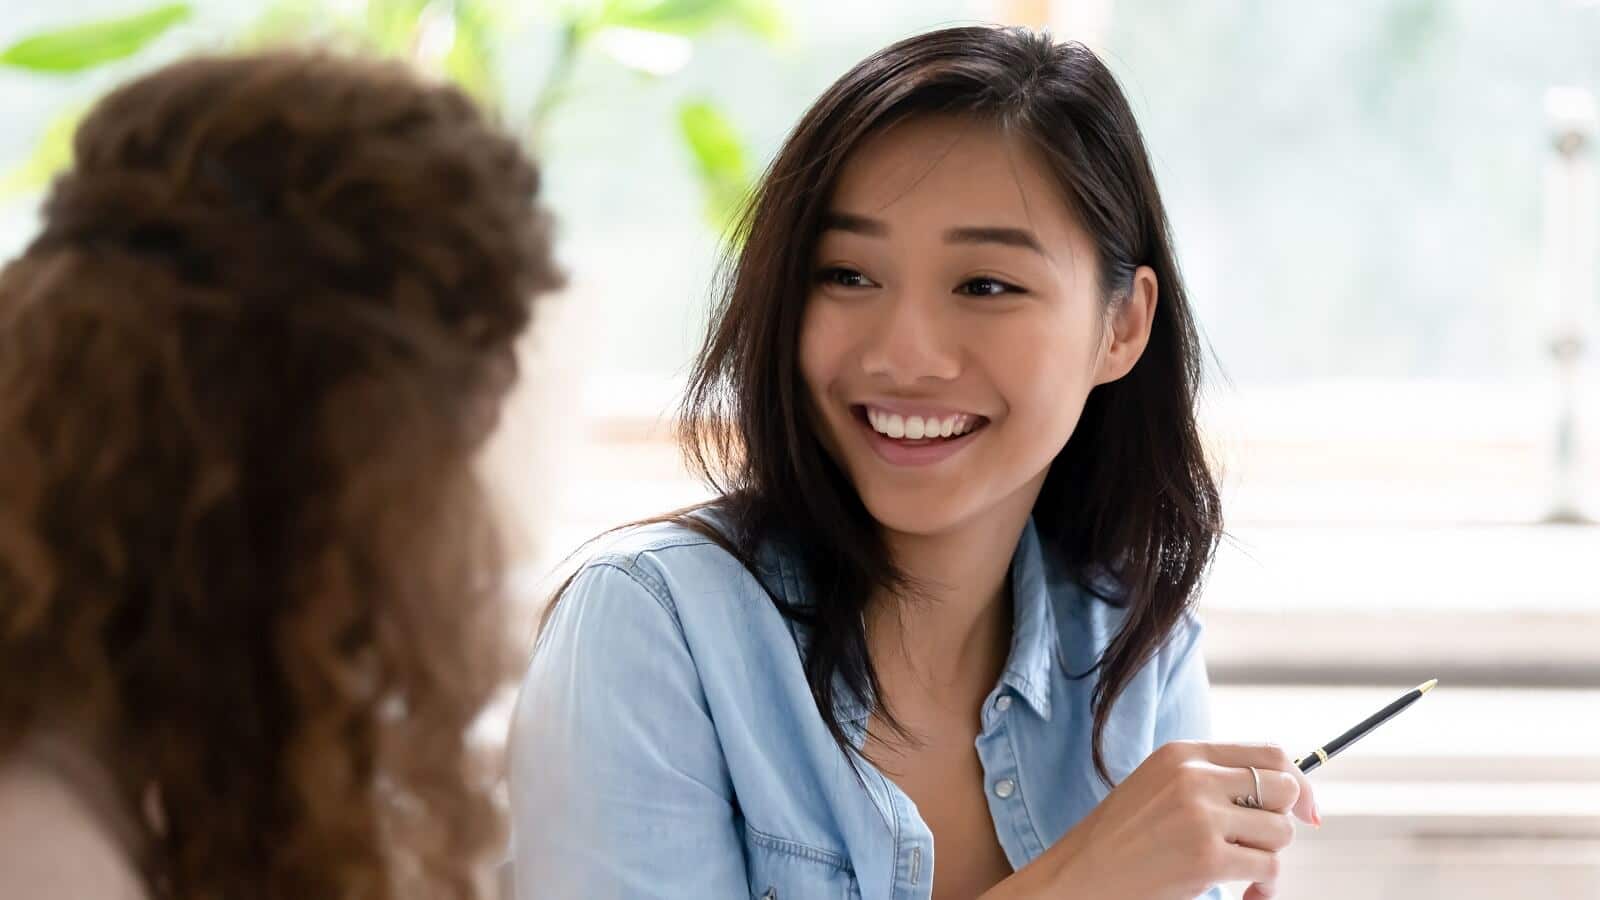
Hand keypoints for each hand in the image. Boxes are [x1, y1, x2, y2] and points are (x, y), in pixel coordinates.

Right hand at [985, 741, 1319, 899]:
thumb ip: (1211, 781)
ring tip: (1238, 874)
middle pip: (1283, 789)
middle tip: (1260, 847)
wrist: (1079, 877)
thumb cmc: (1120, 841)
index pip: (1268, 752)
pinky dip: (1262, 888)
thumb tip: (1291, 794)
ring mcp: (1200, 816)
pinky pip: (1267, 869)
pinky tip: (1241, 894)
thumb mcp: (1160, 789)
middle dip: (1282, 823)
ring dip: (1267, 860)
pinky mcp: (1207, 857)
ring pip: (1280, 833)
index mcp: (1182, 754)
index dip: (1298, 783)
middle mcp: (1193, 777)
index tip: (1309, 811)